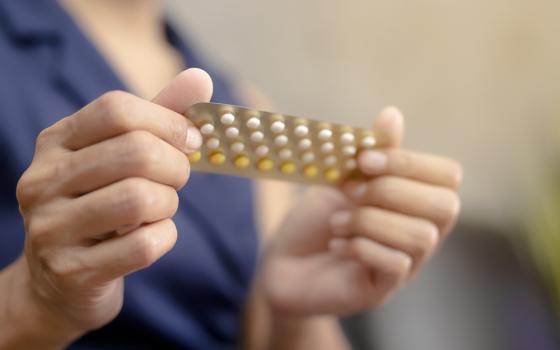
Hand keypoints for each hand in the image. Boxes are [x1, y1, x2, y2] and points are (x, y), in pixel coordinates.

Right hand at [11, 69, 211, 343]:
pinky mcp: (71, 272)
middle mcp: (43, 180)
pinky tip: (152, 237)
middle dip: (176, 166)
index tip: (190, 141)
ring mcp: (51, 228)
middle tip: (178, 179)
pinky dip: (165, 238)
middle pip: (135, 151)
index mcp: (56, 142)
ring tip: (161, 208)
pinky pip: (144, 245)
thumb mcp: (121, 155)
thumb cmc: (100, 205)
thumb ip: (159, 116)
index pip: (117, 109)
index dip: (167, 122)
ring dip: (169, 204)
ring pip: (140, 198)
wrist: (59, 282)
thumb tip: (201, 77)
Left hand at [260, 107, 461, 316]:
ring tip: (338, 221)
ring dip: (370, 220)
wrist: (283, 261)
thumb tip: (392, 113)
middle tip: (350, 190)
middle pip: (445, 207)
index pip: (448, 176)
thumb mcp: (340, 178)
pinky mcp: (383, 289)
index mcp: (415, 201)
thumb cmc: (316, 219)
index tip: (364, 159)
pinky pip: (396, 265)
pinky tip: (337, 243)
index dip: (410, 163)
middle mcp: (421, 233)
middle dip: (392, 190)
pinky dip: (361, 247)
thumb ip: (370, 152)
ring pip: (421, 237)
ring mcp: (407, 265)